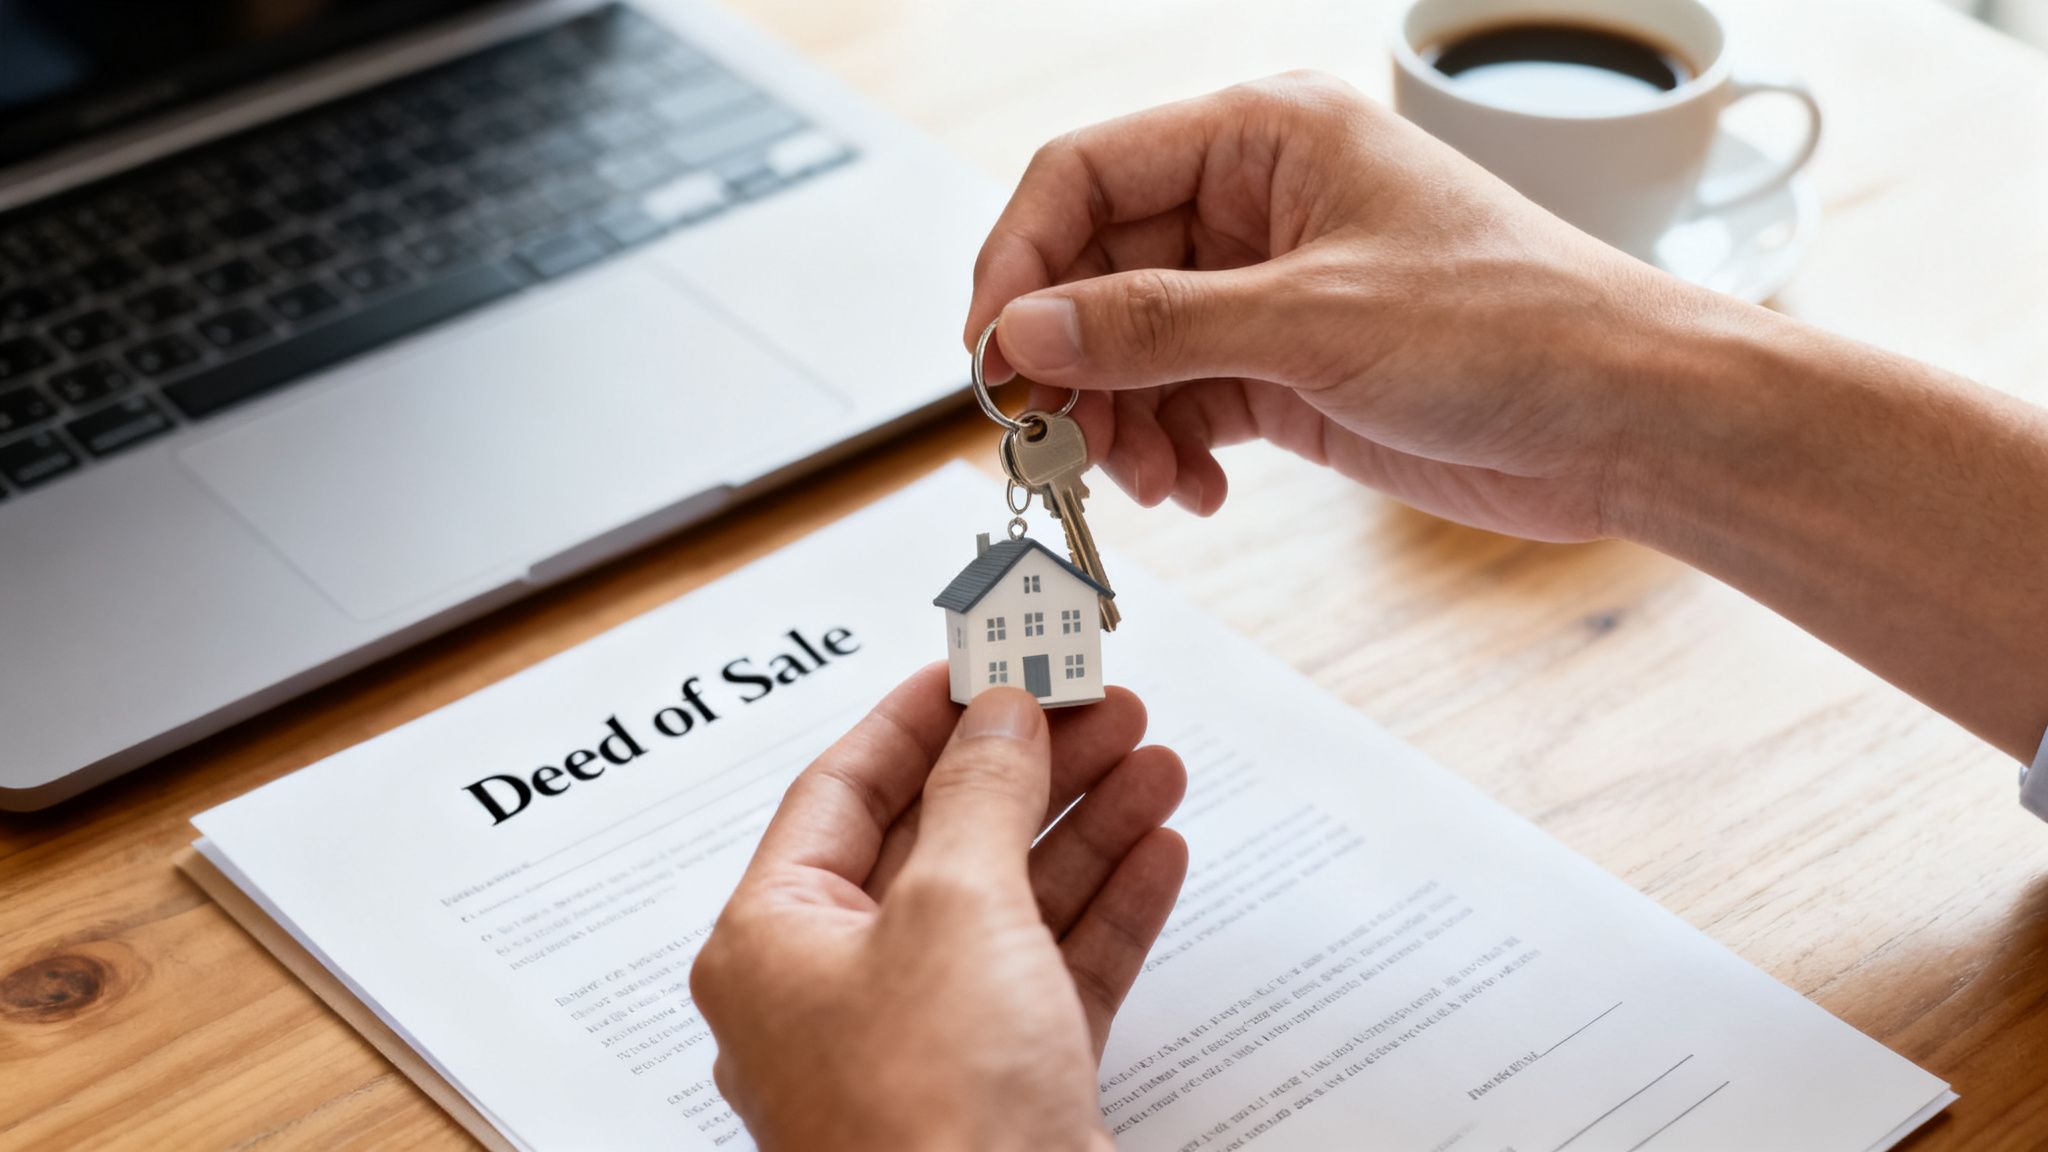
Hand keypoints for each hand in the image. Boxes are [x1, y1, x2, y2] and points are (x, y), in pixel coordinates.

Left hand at [690, 664, 1188, 1151]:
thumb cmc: (932, 1118)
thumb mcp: (955, 909)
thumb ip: (981, 793)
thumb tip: (999, 715)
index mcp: (775, 942)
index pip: (845, 789)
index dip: (925, 714)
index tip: (991, 660)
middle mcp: (837, 992)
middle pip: (940, 839)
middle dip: (1030, 767)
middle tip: (1104, 704)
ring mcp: (923, 1046)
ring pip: (1008, 903)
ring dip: (1084, 828)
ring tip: (1155, 759)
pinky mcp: (1001, 1091)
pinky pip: (1053, 976)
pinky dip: (1106, 913)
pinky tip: (1158, 853)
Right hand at [966, 70, 1717, 542]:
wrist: (1624, 421)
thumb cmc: (1517, 328)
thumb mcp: (1314, 321)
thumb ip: (1156, 326)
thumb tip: (1024, 331)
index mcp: (1263, 137)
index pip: (1085, 175)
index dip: (1020, 262)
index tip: (988, 354)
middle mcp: (1255, 204)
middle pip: (1096, 271)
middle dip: (1068, 362)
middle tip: (1049, 443)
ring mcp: (1267, 290)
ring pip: (1130, 349)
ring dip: (1117, 422)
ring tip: (1143, 481)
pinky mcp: (1286, 369)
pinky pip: (1180, 404)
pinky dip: (1168, 453)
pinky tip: (1195, 492)